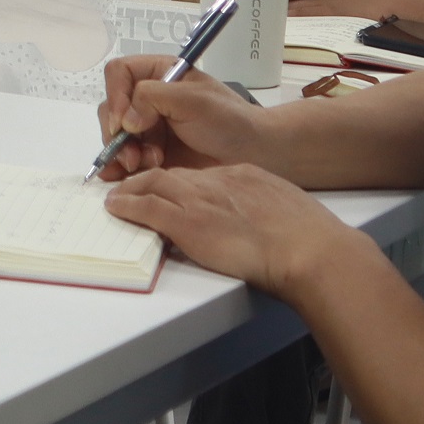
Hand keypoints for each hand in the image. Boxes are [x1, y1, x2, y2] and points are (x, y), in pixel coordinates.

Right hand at [94, 63, 275, 181]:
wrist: (253, 155)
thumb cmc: (229, 121)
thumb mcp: (194, 100)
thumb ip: (154, 99)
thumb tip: (126, 120)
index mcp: (159, 74)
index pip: (119, 74)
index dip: (116, 95)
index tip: (124, 122)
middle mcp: (148, 99)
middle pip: (111, 107)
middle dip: (117, 132)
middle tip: (132, 154)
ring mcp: (148, 128)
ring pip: (115, 136)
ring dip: (123, 152)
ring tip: (144, 164)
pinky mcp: (150, 154)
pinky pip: (123, 159)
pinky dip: (119, 168)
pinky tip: (122, 177)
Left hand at [104, 161, 357, 293]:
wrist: (306, 249)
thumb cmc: (307, 239)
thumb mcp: (285, 210)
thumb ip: (264, 209)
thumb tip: (260, 225)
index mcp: (243, 176)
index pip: (200, 175)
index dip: (180, 182)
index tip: (171, 190)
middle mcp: (217, 181)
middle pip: (172, 174)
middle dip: (148, 180)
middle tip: (132, 188)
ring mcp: (200, 200)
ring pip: (153, 183)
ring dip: (132, 189)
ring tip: (117, 197)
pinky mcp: (188, 222)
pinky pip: (147, 207)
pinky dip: (127, 205)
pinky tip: (116, 208)